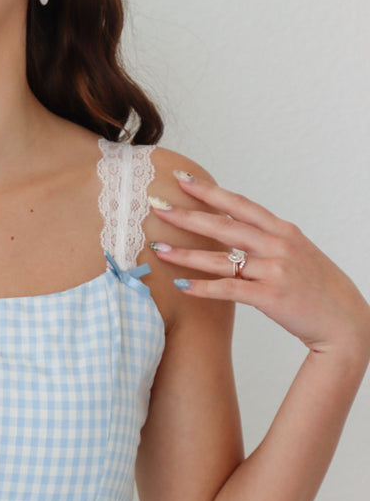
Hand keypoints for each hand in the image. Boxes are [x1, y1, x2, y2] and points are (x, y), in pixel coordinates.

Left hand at [149, 172, 369, 363]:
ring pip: (221, 258)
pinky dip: (203, 287)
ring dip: (186, 253)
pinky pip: (229, 289)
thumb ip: (269, 242)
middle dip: (187, 215)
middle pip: (224, 225)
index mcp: (283, 231)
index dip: (209, 191)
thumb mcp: (297, 255)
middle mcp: (278, 245)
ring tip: (158, 248)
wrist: (344, 321)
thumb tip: (238, 235)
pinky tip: (181, 285)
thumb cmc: (317, 290)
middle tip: (156, 206)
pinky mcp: (270, 297)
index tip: (182, 179)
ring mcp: (275, 270)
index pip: (239, 204)